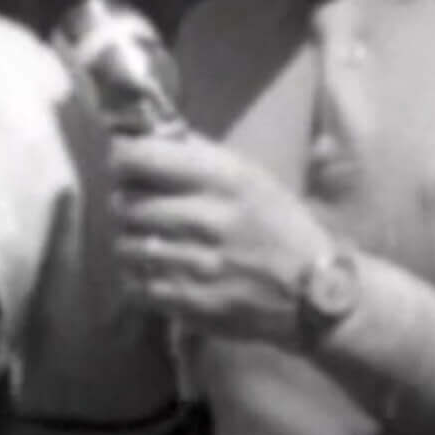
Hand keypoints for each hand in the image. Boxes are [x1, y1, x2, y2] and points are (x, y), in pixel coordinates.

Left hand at [110, 131, 340, 346]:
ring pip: (124, 246)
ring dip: (130, 242)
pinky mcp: (189, 302)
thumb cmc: (281, 227)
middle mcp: (205, 219)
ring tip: (150, 241)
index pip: (140, 157)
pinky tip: (158, 271)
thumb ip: (199, 155)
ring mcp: (195, 264)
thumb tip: (148, 132)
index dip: (121, 158)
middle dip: (125, 203)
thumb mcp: (252, 178)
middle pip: (125, 203)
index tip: (122, 163)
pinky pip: (135, 285)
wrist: (314, 295)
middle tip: (138, 206)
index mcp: (223, 179)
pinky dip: (139, 277)